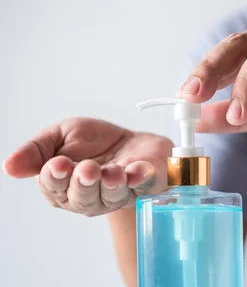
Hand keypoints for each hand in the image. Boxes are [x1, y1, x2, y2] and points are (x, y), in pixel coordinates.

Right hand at [3, 118, 172, 216]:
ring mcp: (119, 195)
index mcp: (63, 187)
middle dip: (83, 183)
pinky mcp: (146, 186)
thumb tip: (9, 166)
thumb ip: (36, 150)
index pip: (54, 188)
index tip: (57, 164)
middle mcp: (90, 197)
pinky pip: (144, 187)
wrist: (132, 140)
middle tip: (86, 168)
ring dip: (111, 183)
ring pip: (112, 196)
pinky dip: (142, 179)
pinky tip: (137, 171)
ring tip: (111, 171)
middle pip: (83, 197)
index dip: (55, 177)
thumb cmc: (93, 143)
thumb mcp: (60, 136)